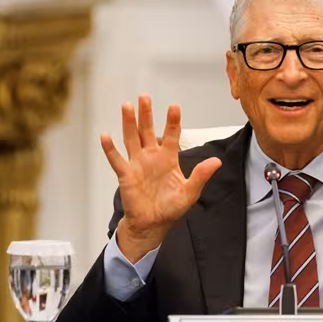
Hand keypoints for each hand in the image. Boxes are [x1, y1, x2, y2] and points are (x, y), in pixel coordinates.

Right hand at [100, 95, 221, 262]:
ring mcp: (137, 164)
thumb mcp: (190, 192)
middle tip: (145, 97)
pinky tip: (105, 135)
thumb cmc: (171, 208)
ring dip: (129, 123)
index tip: (174, 106)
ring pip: (131, 139)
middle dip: (147, 114)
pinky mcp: (126, 175)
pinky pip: (117, 160)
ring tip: (127, 106)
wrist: (154, 224)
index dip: (172, 121)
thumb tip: (217, 162)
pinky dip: (110, 149)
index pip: (171, 135)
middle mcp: (152, 157)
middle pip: (147, 131)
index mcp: (169, 159)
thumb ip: (201, 175)